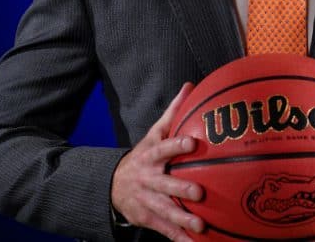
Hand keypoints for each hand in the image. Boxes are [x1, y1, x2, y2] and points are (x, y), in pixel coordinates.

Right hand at [111, 82, 203, 240]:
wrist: (113, 185)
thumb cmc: (145, 155)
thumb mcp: (154, 134)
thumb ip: (173, 113)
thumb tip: (190, 86)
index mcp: (151, 156)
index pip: (164, 148)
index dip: (177, 145)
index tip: (192, 143)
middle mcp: (148, 179)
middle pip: (165, 184)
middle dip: (181, 189)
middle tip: (199, 192)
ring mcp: (146, 200)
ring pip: (165, 210)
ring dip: (182, 219)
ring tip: (201, 226)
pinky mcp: (147, 218)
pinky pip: (164, 230)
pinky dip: (178, 238)